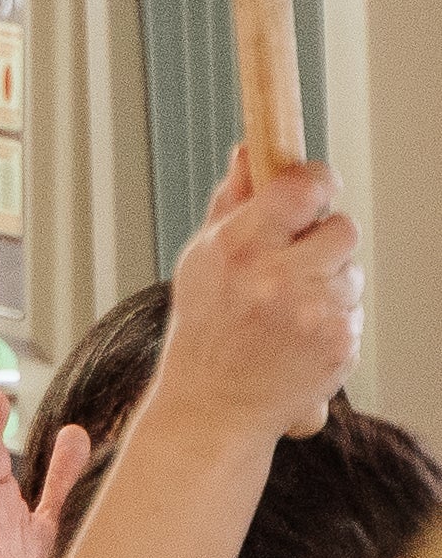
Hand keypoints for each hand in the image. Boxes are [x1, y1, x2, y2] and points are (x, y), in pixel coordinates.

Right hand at [159, 147, 359, 441]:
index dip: (316, 182)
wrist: (213, 406)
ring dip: (328, 284)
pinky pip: (354, 309)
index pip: (303, 187)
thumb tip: (251, 151)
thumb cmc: (205, 329)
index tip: (313, 189)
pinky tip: (298, 335)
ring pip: (351, 271)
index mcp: (237, 247)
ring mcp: (312, 312)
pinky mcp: (339, 342)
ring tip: (288, 310)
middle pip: (342, 228)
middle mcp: (275, 278)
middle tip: (292, 265)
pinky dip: (333, 319)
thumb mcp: (203, 259)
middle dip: (322, 242)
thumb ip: (233, 202)